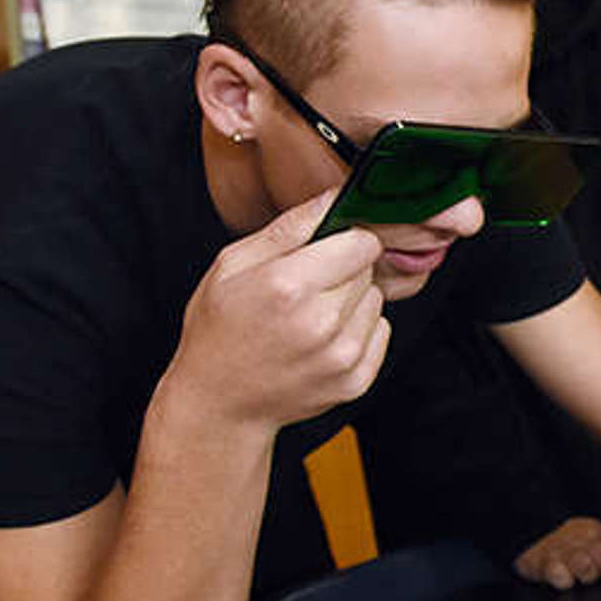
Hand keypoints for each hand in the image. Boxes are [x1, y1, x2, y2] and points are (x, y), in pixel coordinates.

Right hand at [164, 189, 390, 431]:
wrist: (219, 403)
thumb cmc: (219, 329)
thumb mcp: (233, 264)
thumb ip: (289, 228)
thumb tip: (334, 196)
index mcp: (288, 285)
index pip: (362, 242)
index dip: (345, 241)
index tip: (326, 251)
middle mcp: (320, 322)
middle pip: (369, 269)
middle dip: (345, 271)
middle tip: (308, 288)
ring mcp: (341, 357)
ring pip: (377, 301)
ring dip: (352, 302)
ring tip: (311, 316)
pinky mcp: (355, 381)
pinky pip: (381, 333)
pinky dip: (359, 332)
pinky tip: (322, 341)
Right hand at [512, 517, 600, 589]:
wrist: (522, 533)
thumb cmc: (563, 547)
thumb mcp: (590, 542)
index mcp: (594, 531)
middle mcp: (579, 536)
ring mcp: (560, 549)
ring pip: (583, 563)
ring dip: (588, 574)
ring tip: (586, 578)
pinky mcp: (541, 563)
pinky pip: (557, 572)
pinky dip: (564, 579)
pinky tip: (566, 581)